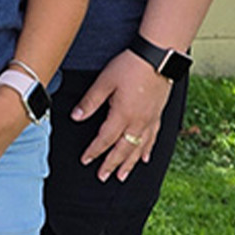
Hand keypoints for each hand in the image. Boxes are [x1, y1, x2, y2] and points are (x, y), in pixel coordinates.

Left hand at [73, 50, 172, 181]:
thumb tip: (75, 117)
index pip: (105, 139)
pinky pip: (153, 138)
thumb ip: (90, 102)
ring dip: (130, 163)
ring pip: (139, 148)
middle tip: (103, 177)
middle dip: (111, 164)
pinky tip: (146, 158)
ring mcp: (150, 120)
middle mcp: (138, 122)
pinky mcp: (158, 115)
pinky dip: (148, 150)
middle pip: (123, 149)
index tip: (85, 160)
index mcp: (122, 114)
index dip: (94, 151)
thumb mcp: (104, 82)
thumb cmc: (129, 66)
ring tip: (122, 176)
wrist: (158, 58)